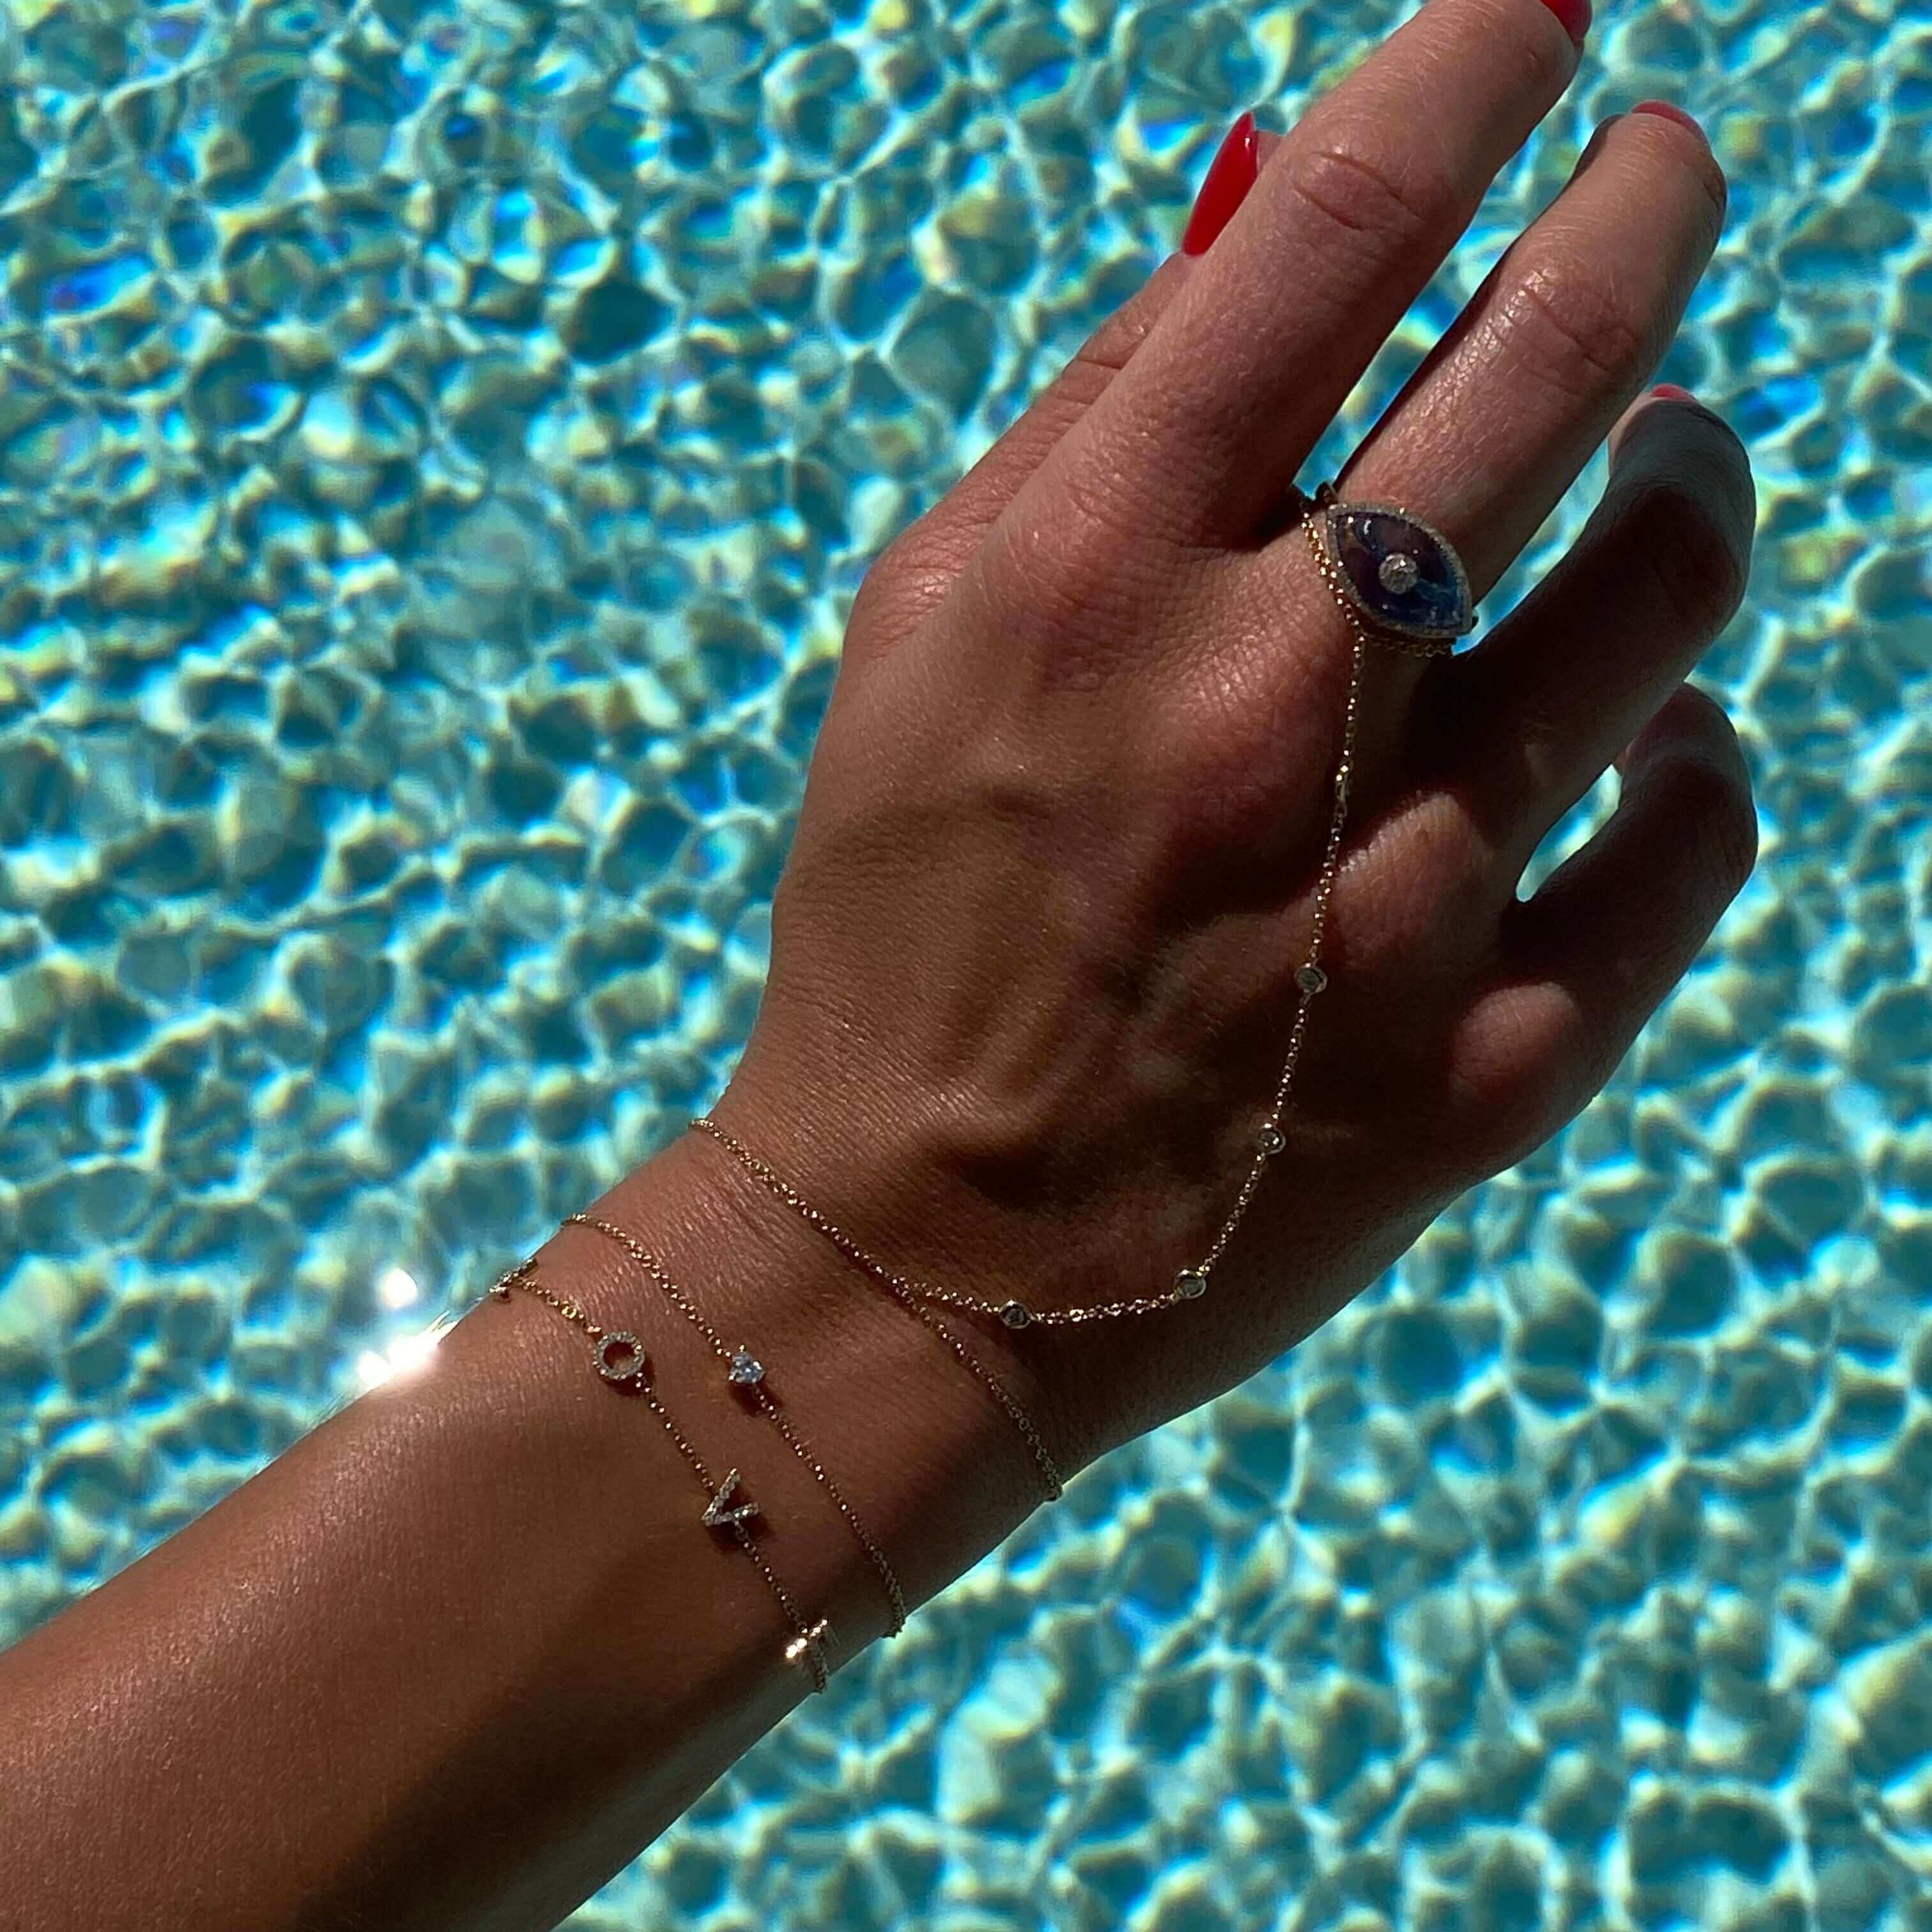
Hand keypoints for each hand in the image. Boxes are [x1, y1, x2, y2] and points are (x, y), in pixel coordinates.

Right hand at [711, 0, 1755, 1474]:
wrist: (924, 1241)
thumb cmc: (905, 914)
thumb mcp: (923, 634)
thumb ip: (1096, 425)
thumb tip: (1276, 233)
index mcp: (1094, 584)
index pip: (1331, 242)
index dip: (1471, 72)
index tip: (1547, 9)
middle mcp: (1265, 716)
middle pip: (1552, 375)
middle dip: (1647, 211)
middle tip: (1669, 167)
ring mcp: (1398, 898)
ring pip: (1666, 604)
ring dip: (1694, 483)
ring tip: (1675, 454)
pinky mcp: (1485, 1061)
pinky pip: (1685, 846)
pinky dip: (1695, 755)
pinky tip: (1652, 729)